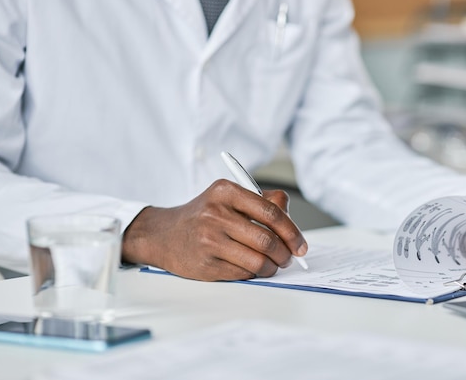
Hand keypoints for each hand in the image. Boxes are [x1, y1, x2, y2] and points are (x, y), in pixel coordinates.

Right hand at [121, 179, 307, 280]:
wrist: (164, 234)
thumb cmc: (204, 215)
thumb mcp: (229, 198)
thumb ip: (263, 202)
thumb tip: (291, 221)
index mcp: (226, 192)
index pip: (271, 212)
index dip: (292, 231)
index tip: (300, 244)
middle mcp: (216, 214)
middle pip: (267, 240)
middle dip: (284, 254)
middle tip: (288, 258)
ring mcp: (209, 241)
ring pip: (257, 261)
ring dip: (272, 267)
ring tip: (272, 265)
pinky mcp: (205, 264)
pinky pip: (242, 274)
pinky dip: (254, 274)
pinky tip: (252, 269)